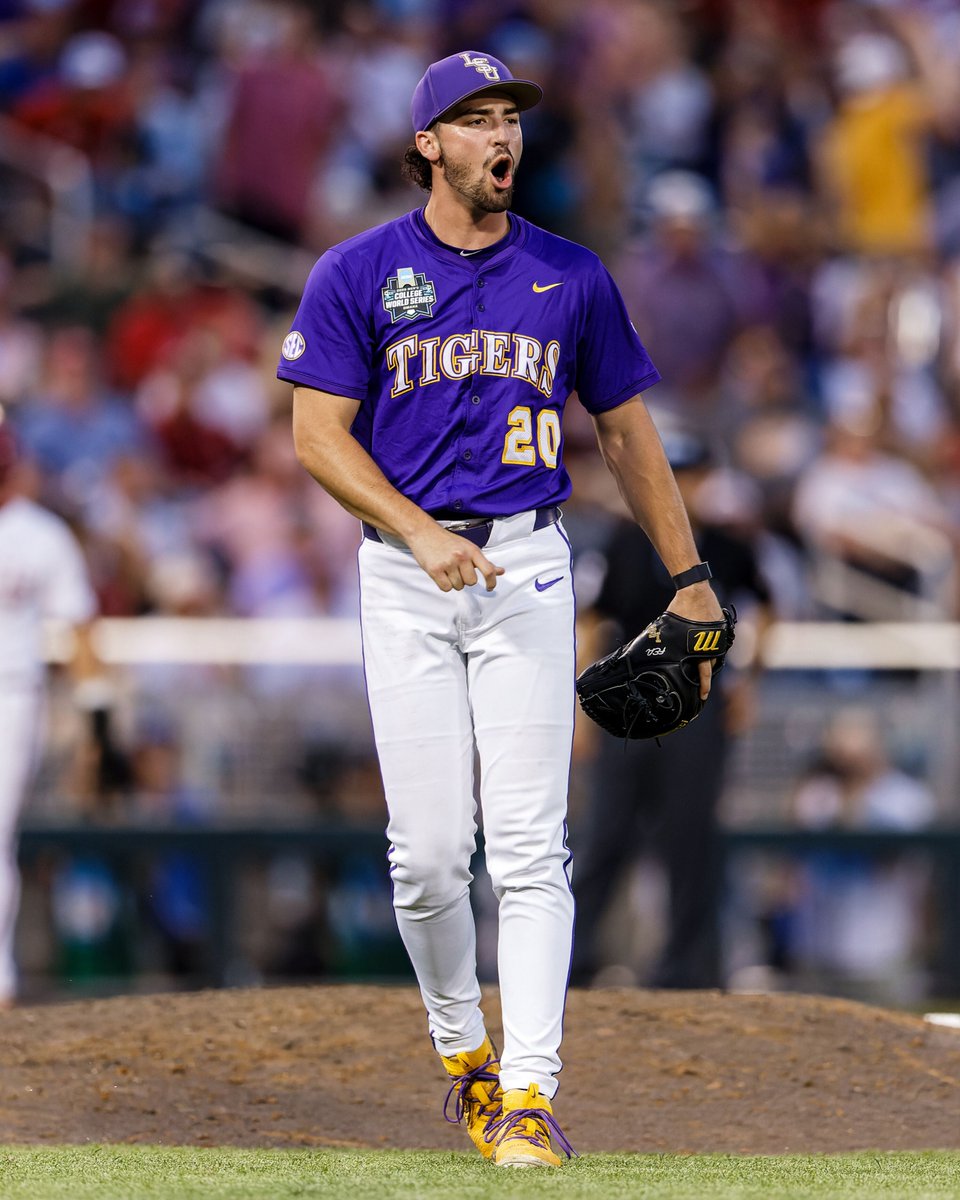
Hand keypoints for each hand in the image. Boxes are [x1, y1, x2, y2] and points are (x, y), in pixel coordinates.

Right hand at [407, 524, 504, 591]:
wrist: (424, 532)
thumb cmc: (446, 540)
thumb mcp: (468, 547)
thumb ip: (483, 561)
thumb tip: (500, 571)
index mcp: (472, 550)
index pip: (488, 570)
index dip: (492, 582)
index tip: (490, 587)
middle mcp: (461, 556)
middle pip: (471, 582)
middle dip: (465, 580)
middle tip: (458, 570)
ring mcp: (448, 563)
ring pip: (458, 586)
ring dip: (454, 582)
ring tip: (448, 570)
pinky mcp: (435, 570)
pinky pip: (446, 588)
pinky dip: (444, 585)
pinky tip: (441, 574)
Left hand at [666, 582, 723, 700]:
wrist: (694, 590)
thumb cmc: (679, 609)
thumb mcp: (670, 629)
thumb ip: (668, 643)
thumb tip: (654, 654)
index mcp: (699, 647)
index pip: (704, 672)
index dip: (704, 685)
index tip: (703, 695)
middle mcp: (713, 643)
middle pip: (710, 664)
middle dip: (704, 673)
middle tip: (698, 682)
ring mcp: (720, 635)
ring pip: (715, 654)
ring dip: (708, 658)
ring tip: (699, 661)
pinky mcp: (722, 627)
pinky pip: (718, 642)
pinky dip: (711, 646)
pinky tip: (704, 646)